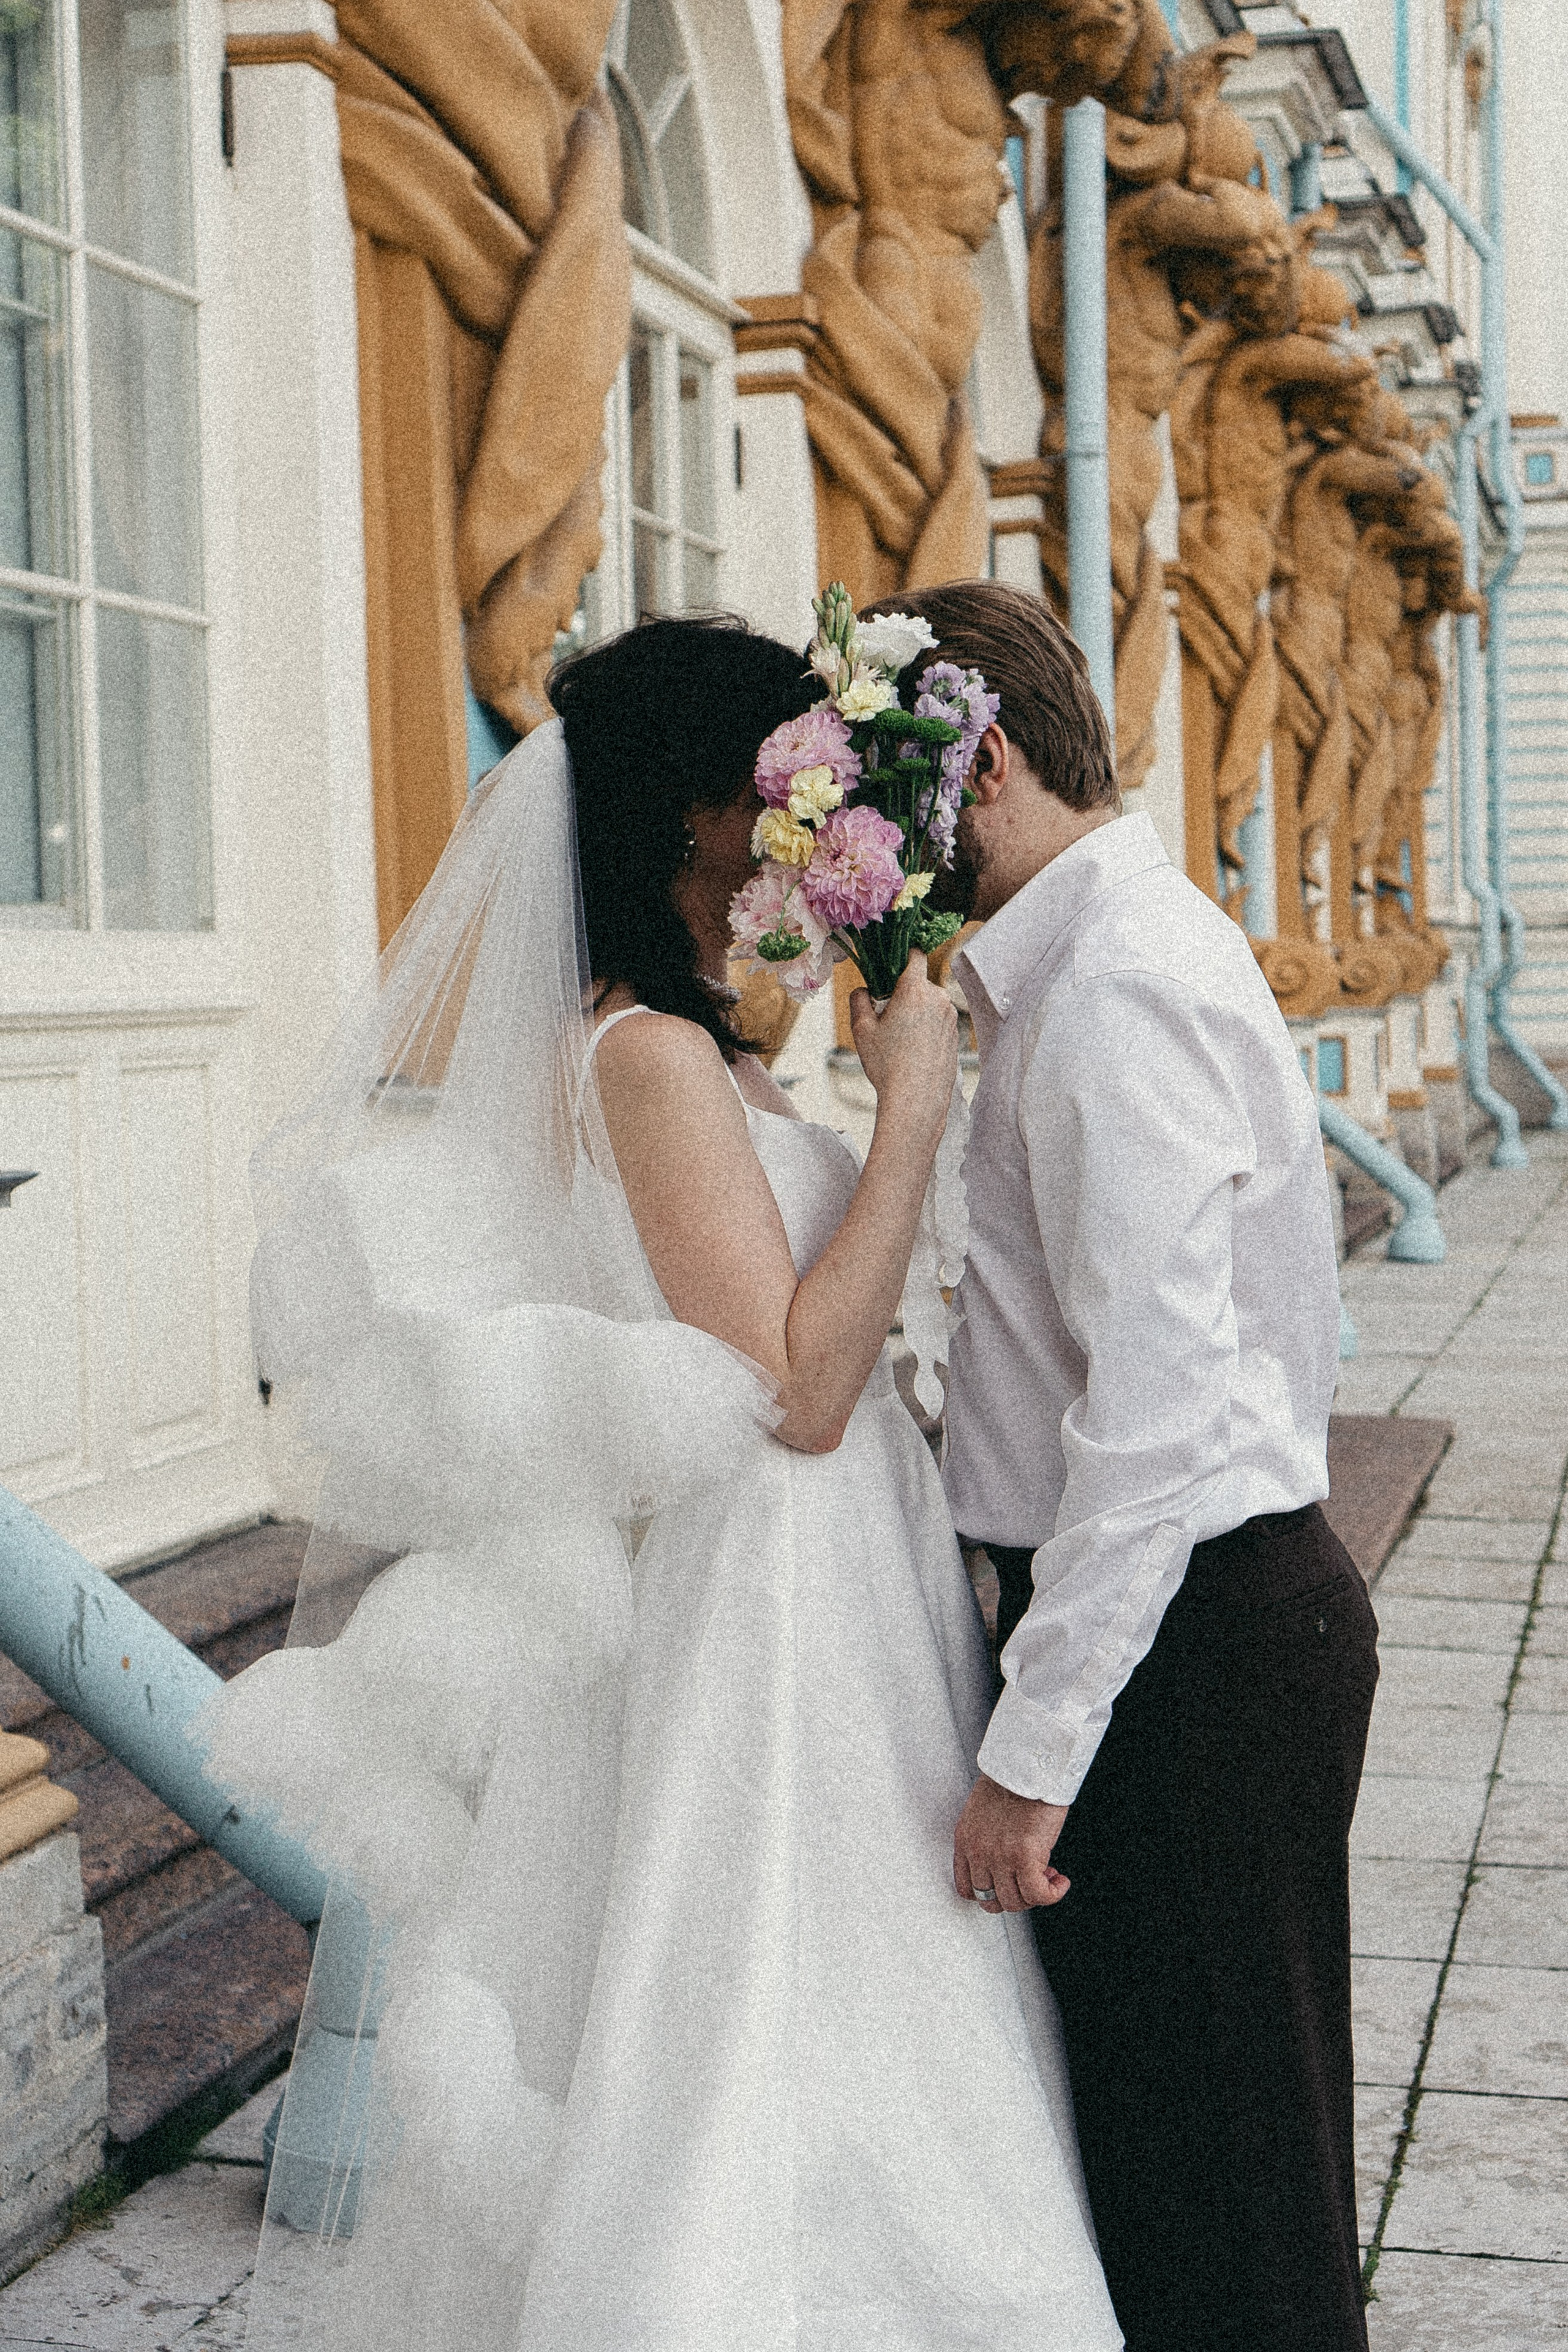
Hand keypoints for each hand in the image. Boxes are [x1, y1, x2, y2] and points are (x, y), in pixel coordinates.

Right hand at [849, 958, 956, 1140]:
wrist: (916, 1099)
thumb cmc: (887, 1064)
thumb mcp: (861, 1030)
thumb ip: (859, 999)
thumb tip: (864, 990)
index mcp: (915, 990)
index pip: (915, 954)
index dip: (903, 955)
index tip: (891, 966)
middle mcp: (938, 998)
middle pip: (919, 983)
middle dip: (904, 993)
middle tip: (887, 1017)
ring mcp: (950, 1017)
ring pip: (929, 1003)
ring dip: (916, 1012)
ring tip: (900, 1040)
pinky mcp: (956, 1035)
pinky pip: (938, 1021)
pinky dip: (927, 1028)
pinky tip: (914, 1051)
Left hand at [953, 1775, 1070, 1913]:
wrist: (1028, 1763)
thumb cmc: (1013, 1778)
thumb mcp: (985, 1811)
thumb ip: (988, 1838)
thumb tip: (1006, 1860)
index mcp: (965, 1839)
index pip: (967, 1888)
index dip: (991, 1893)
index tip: (1008, 1885)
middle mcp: (978, 1852)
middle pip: (990, 1900)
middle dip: (1014, 1896)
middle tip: (1031, 1882)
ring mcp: (999, 1857)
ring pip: (1014, 1902)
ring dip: (1034, 1895)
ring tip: (1049, 1876)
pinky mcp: (1024, 1857)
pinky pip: (1038, 1895)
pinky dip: (1052, 1894)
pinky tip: (1060, 1881)